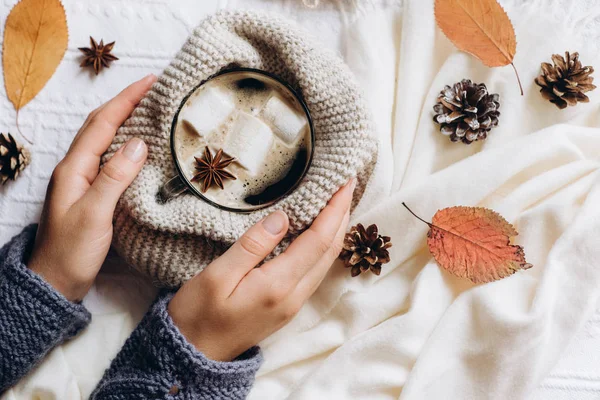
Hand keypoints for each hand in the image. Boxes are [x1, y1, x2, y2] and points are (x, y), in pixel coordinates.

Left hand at [28, 74, 156, 301]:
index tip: (150, 82)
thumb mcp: (94, 214)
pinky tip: (141, 146)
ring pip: (105, 139)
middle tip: (153, 89)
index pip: (102, 124)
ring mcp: (83, 180)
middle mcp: (76, 168)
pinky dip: (126, 144)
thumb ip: (114, 177)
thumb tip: (138, 142)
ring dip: (125, 119)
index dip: (126, 100)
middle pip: (100, 125)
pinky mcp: (93, 192)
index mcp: (74, 168)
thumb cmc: (72, 252)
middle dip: (125, 102)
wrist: (55, 281)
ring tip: (150, 109)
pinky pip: (111, 158)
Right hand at [168, 179, 355, 360]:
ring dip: (335, 232)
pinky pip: (314, 272)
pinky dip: (323, 247)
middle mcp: (293, 297)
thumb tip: (283, 218)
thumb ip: (251, 246)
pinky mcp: (286, 307)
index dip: (334, 210)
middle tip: (347, 186)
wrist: (192, 357)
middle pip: (329, 252)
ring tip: (337, 204)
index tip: (345, 183)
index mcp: (278, 286)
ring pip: (325, 263)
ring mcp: (292, 305)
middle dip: (341, 216)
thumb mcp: (216, 276)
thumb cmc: (196, 316)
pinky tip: (318, 234)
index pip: (318, 241)